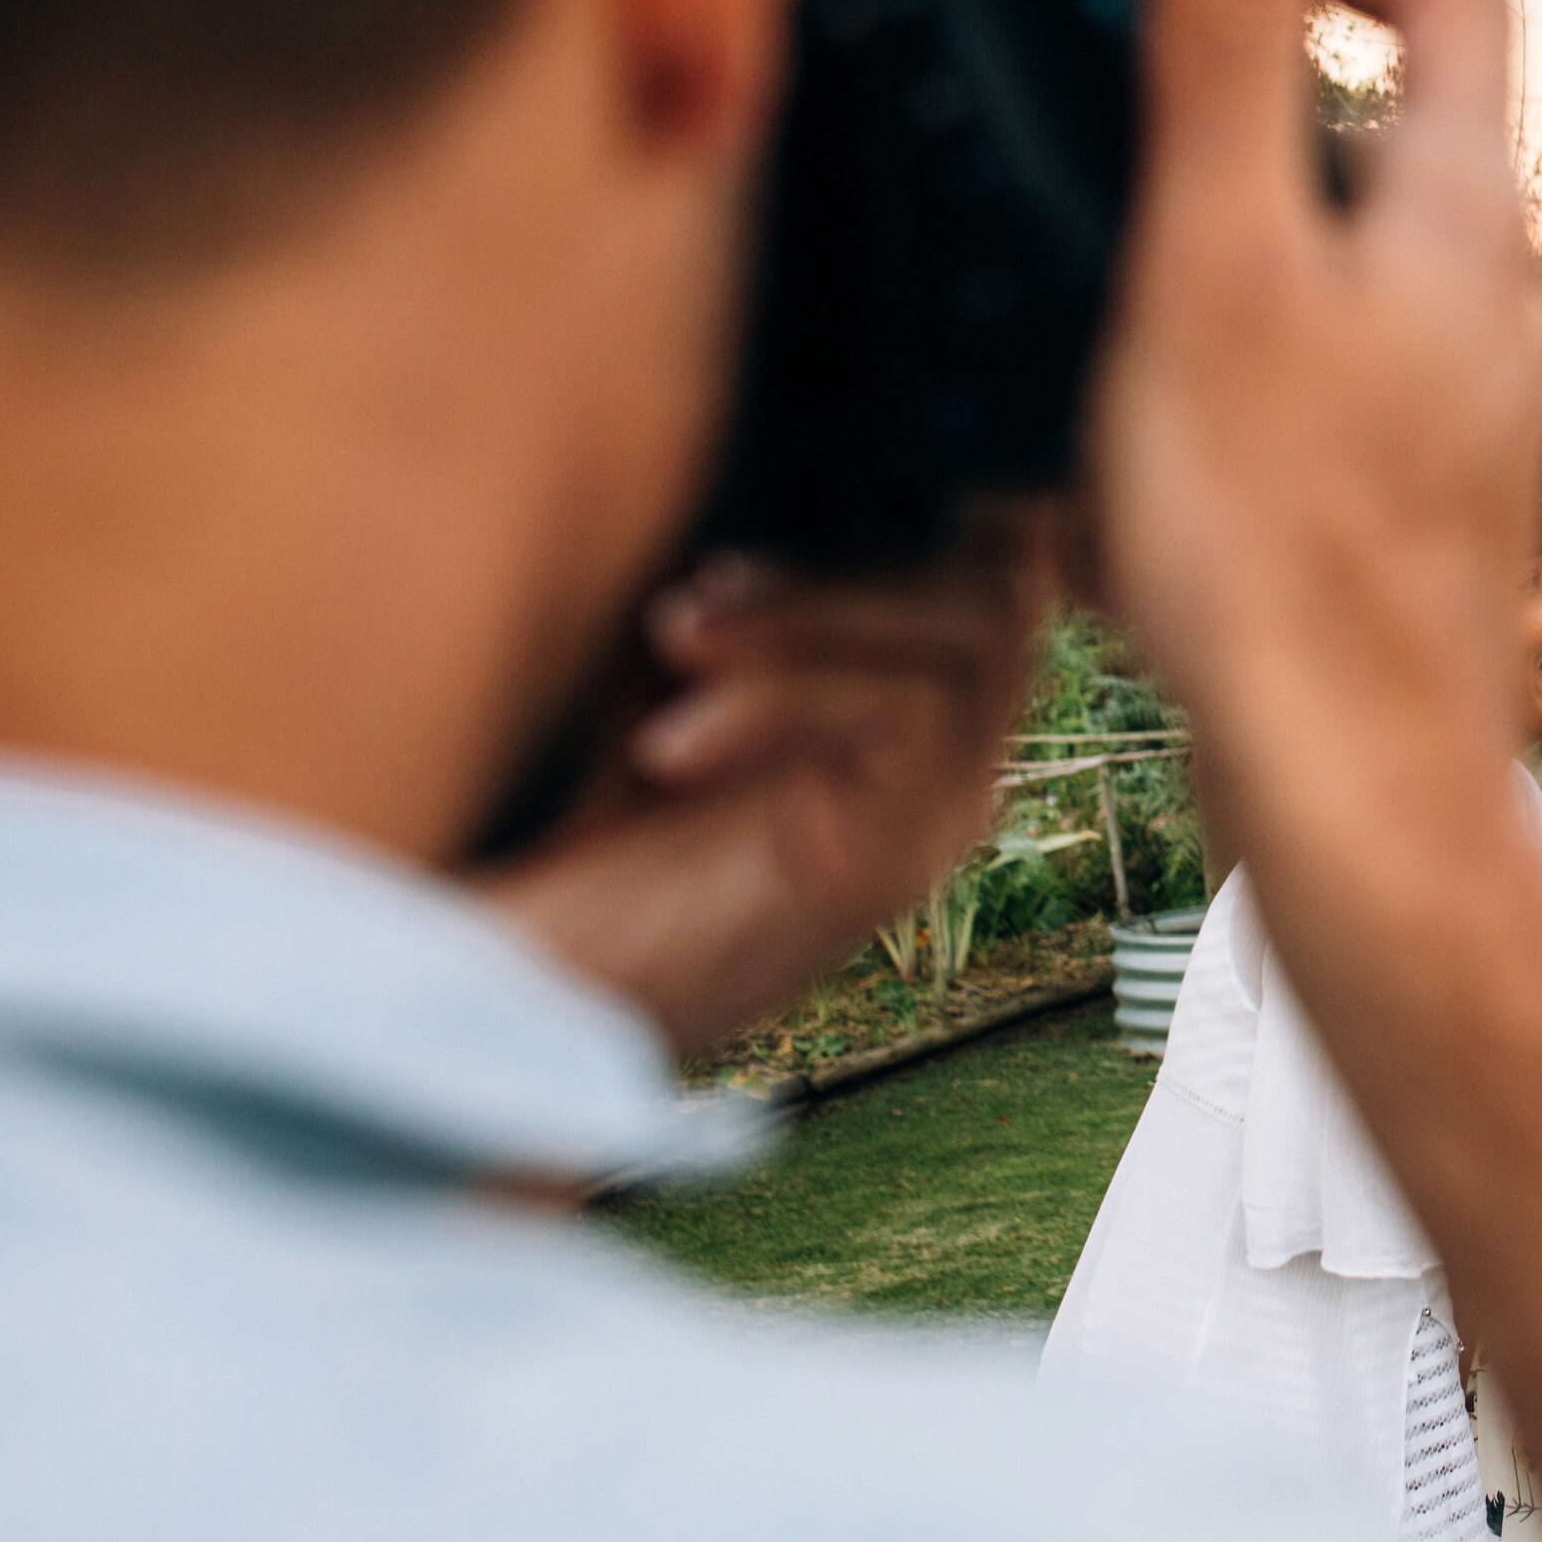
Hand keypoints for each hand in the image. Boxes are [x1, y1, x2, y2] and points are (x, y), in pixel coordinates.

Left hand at [476, 525, 1055, 1052]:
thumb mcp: (681, 690)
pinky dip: (782, 698)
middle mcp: (955, 783)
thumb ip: (742, 618)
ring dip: (810, 622)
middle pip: (989, 608)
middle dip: (836, 580)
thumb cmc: (609, 843)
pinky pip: (906, 716)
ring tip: (672, 647)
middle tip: (685, 613)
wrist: (553, 993)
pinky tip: (672, 744)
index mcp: (919, 737)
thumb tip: (747, 549)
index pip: (981, 594)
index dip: (889, 549)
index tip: (721, 571)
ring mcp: (941, 824)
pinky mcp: (903, 861)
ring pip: (964, 647)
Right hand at [1072, 0, 1540, 830]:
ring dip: (1234, 268)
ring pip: (1351, 275)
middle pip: (1388, 137)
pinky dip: (1247, 383)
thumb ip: (1229, 53)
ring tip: (1121, 336)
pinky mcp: (1437, 505)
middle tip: (1121, 176)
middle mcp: (1506, 298)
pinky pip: (1337, 390)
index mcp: (1467, 213)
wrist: (1353, 788)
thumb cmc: (1277, 540)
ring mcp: (1481, 408)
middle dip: (1251, 127)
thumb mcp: (1215, 254)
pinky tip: (1157, 461)